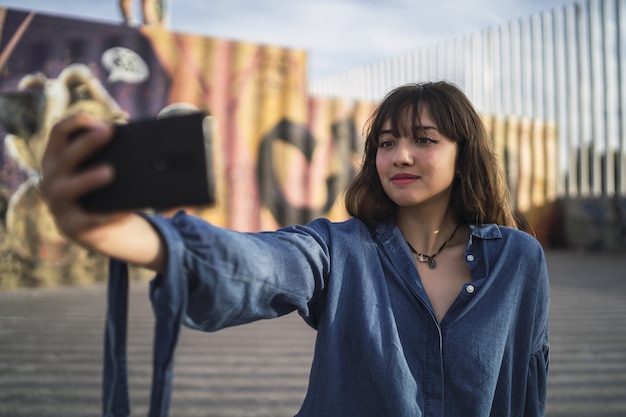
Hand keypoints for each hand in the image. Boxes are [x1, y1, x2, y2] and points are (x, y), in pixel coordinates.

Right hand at [40, 112, 165, 270]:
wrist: (99, 230)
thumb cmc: (101, 191)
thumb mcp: (98, 170)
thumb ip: (109, 154)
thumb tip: (140, 140)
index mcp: (56, 160)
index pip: (58, 132)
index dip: (76, 122)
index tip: (99, 119)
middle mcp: (50, 180)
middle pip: (66, 157)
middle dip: (87, 143)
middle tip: (108, 132)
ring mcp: (58, 205)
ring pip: (67, 189)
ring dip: (88, 179)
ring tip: (109, 172)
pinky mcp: (72, 227)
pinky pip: (90, 220)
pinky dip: (109, 214)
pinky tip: (125, 209)